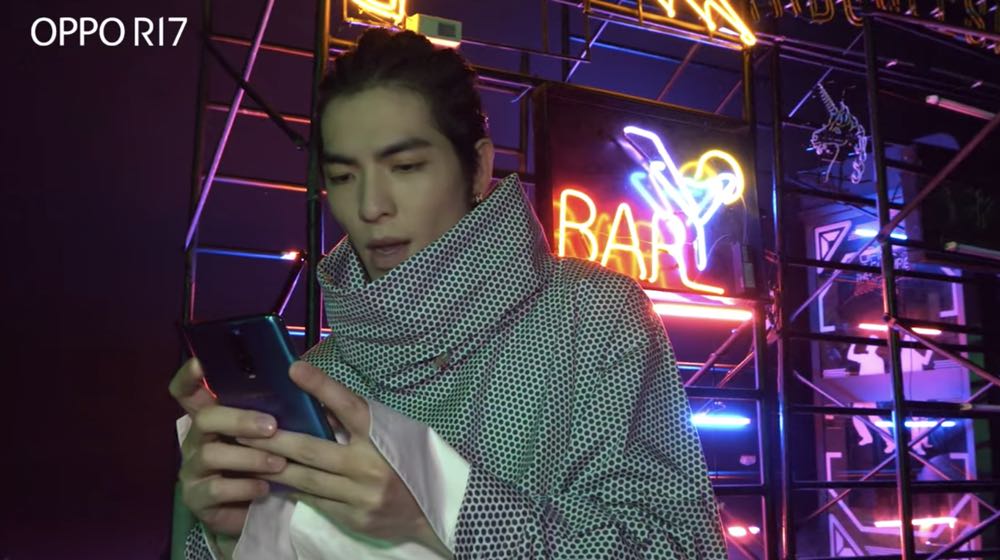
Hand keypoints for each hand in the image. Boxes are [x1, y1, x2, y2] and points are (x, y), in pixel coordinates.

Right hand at [169, 358, 288, 537]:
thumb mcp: (270, 433)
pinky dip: (244, 488)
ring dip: (249, 458)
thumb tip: (298, 376)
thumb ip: (272, 409)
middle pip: (204, 419)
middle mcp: (196, 439)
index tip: (201, 364)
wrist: (258, 511)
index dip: (189, 377)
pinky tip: (265, 488)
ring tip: (279, 463)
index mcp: (212, 417)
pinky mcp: (196, 499)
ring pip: (211, 454)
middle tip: (272, 426)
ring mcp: (193, 469)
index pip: (186, 391)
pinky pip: (216, 490)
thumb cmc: (266, 462)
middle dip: (239, 419)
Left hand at [237, 361, 445, 551]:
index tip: (294, 369)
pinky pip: (315, 501)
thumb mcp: (395, 433)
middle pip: (313, 448)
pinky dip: (291, 490)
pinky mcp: (355, 518)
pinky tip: (269, 481)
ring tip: (243, 455)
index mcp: (384, 436)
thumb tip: (319, 404)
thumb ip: (360, 422)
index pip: (349, 406)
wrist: (436, 513)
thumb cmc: (412, 464)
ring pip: (306, 479)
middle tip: (239, 426)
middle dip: (274, 438)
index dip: (322, 386)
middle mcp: (371, 465)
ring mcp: (362, 495)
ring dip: (272, 466)